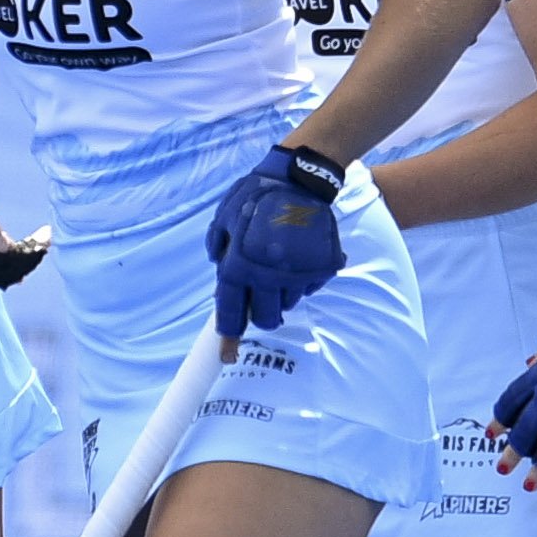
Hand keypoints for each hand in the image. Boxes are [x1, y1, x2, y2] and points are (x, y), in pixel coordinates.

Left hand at [205, 145, 345, 337]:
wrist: (298, 180)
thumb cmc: (255, 196)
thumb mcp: (223, 216)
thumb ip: (218, 244)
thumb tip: (218, 265)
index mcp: (237, 267)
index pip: (231, 312)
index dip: (229, 337)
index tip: (228, 356)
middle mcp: (265, 276)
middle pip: (266, 318)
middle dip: (262, 314)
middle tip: (262, 298)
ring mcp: (294, 274)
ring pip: (288, 304)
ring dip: (281, 294)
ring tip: (280, 265)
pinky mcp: (318, 268)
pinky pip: (308, 287)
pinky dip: (302, 279)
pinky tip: (298, 257)